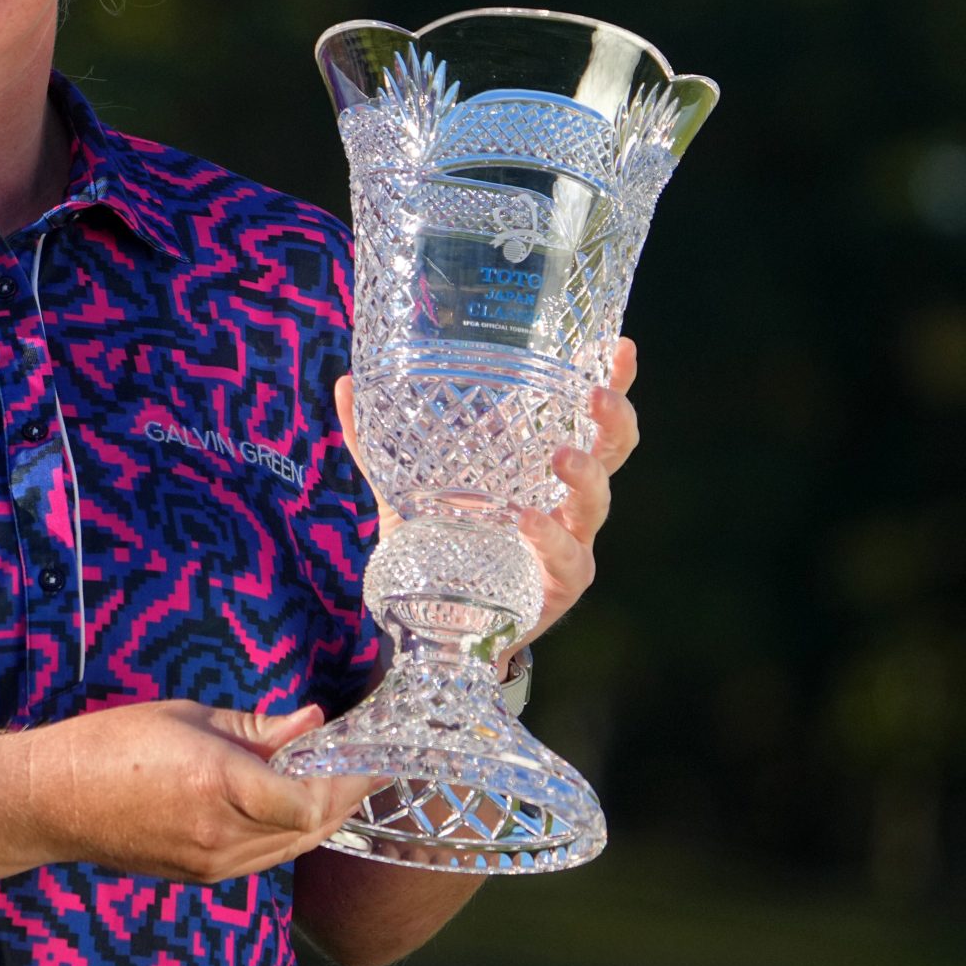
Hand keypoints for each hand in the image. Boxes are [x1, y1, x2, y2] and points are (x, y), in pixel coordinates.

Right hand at [24, 701, 374, 883]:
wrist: (52, 799)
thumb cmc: (111, 744)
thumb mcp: (188, 718)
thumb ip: (258, 727)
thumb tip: (312, 722)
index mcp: (218, 784)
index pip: (311, 801)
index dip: (348, 781)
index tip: (369, 754)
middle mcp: (221, 834)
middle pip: (311, 830)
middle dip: (345, 798)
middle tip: (365, 766)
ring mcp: (210, 864)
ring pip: (291, 848)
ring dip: (319, 818)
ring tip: (333, 781)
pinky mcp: (199, 876)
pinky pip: (263, 858)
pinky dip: (286, 832)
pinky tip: (287, 805)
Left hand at [335, 337, 641, 646]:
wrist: (439, 621)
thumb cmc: (440, 540)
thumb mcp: (407, 486)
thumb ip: (378, 442)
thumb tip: (346, 383)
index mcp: (538, 462)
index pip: (585, 414)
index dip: (612, 379)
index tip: (619, 344)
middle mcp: (565, 497)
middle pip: (613, 451)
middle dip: (613, 421)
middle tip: (596, 394)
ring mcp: (569, 540)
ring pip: (596, 502)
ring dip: (585, 475)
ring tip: (562, 455)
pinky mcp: (560, 583)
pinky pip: (566, 558)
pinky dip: (549, 538)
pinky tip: (531, 522)